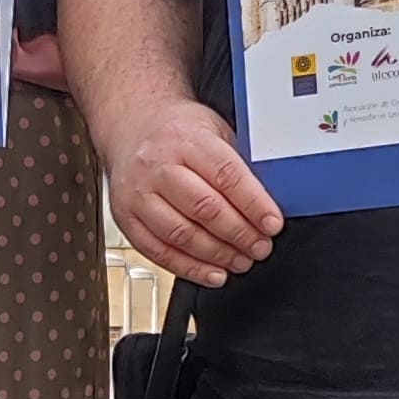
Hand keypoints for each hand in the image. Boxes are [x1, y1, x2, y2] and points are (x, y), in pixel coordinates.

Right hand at [104, 96, 281, 287]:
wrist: (132, 127)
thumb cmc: (177, 131)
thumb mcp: (215, 131)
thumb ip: (239, 163)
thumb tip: (269, 201)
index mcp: (186, 140)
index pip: (226, 176)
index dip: (254, 205)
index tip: (272, 224)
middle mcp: (158, 166)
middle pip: (205, 208)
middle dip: (240, 234)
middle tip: (260, 246)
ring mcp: (138, 193)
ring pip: (181, 234)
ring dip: (217, 255)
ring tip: (240, 260)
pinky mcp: (126, 217)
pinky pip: (157, 251)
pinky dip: (188, 268)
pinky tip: (211, 272)